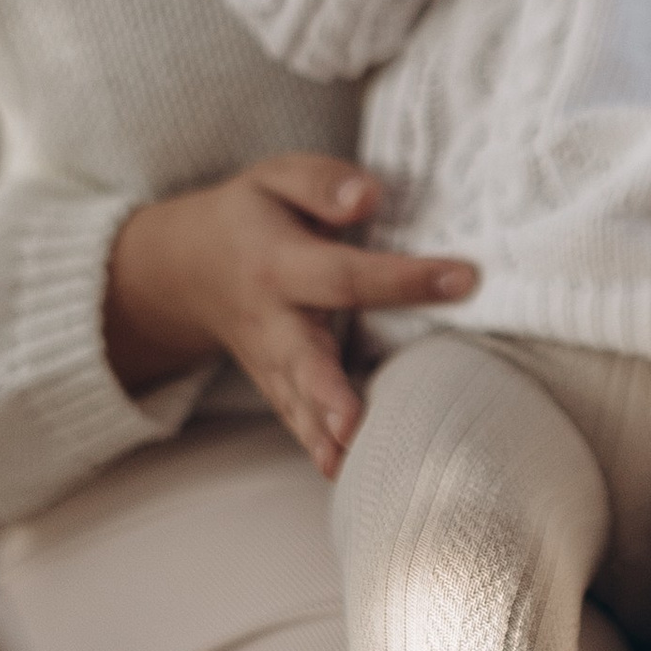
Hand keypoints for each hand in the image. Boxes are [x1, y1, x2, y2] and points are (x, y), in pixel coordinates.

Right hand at [102, 155, 476, 476]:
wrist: (186, 268)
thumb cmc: (250, 216)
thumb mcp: (275, 178)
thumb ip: (321, 183)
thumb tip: (368, 195)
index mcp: (278, 263)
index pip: (346, 275)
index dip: (403, 279)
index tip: (464, 279)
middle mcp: (271, 320)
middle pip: (304, 358)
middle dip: (328, 392)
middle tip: (355, 423)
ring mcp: (270, 360)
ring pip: (297, 401)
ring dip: (323, 433)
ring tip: (351, 463)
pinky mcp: (274, 384)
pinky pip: (294, 418)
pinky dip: (314, 445)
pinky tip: (342, 472)